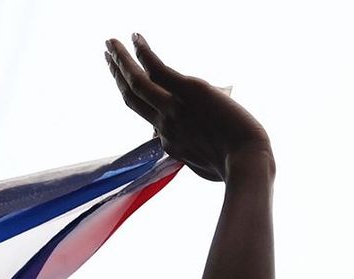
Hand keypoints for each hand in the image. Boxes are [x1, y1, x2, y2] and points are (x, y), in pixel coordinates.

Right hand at [104, 34, 272, 181]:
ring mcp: (173, 110)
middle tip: (107, 56)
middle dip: (117, 76)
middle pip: (132, 99)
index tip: (133, 88)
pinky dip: (143, 52)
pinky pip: (156, 69)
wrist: (246, 162)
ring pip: (136, 83)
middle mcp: (165, 127)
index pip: (149, 121)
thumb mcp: (208, 165)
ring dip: (120, 60)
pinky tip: (135, 37)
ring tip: (110, 43)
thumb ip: (196, 152)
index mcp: (171, 144)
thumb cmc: (235, 166)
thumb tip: (193, 144)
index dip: (141, 104)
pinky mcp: (187, 91)